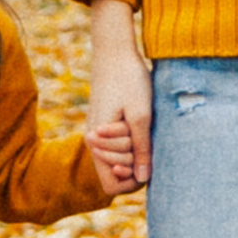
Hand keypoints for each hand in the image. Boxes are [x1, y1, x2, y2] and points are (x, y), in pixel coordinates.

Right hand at [86, 1, 152, 192]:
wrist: (115, 51)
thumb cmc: (130, 80)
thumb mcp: (141, 115)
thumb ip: (142, 149)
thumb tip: (144, 179)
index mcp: (97, 142)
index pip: (111, 186)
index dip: (131, 181)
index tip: (144, 161)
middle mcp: (93, 141)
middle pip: (117, 173)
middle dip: (135, 160)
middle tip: (142, 131)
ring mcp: (98, 133)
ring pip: (119, 158)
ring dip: (134, 148)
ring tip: (140, 123)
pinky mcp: (105, 124)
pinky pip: (119, 145)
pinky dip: (132, 139)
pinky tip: (139, 121)